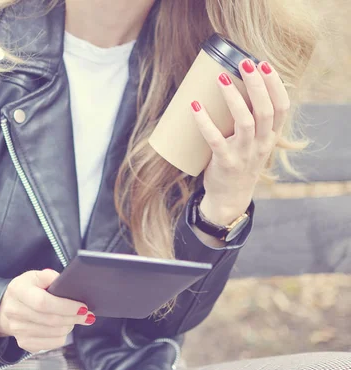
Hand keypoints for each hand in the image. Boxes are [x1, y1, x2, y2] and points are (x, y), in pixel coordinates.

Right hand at [0, 269, 94, 352]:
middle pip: (50, 320)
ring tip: (74, 319)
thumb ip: (50, 277)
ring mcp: (17, 330)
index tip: (82, 306)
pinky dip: (62, 336)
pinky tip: (64, 327)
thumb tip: (67, 286)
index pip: (43, 302)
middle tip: (86, 314)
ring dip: (69, 326)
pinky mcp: (24, 343)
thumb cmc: (26, 289)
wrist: (6, 307)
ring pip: (53, 333)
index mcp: (18, 290)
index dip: (66, 306)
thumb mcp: (35, 276)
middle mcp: (14, 311)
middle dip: (73, 318)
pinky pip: (51, 344)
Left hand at [191, 59, 288, 224]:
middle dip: (257, 84)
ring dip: (233, 97)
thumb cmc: (239, 162)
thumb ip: (251, 121)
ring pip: (245, 121)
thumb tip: (231, 85)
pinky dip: (205, 122)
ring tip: (221, 78)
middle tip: (244, 62)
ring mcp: (244, 154)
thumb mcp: (254, 143)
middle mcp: (261, 144)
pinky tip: (195, 106)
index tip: (264, 64)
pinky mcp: (225, 162)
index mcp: (271, 137)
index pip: (282, 107)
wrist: (230, 198)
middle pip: (265, 110)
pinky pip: (215, 139)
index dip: (275, 84)